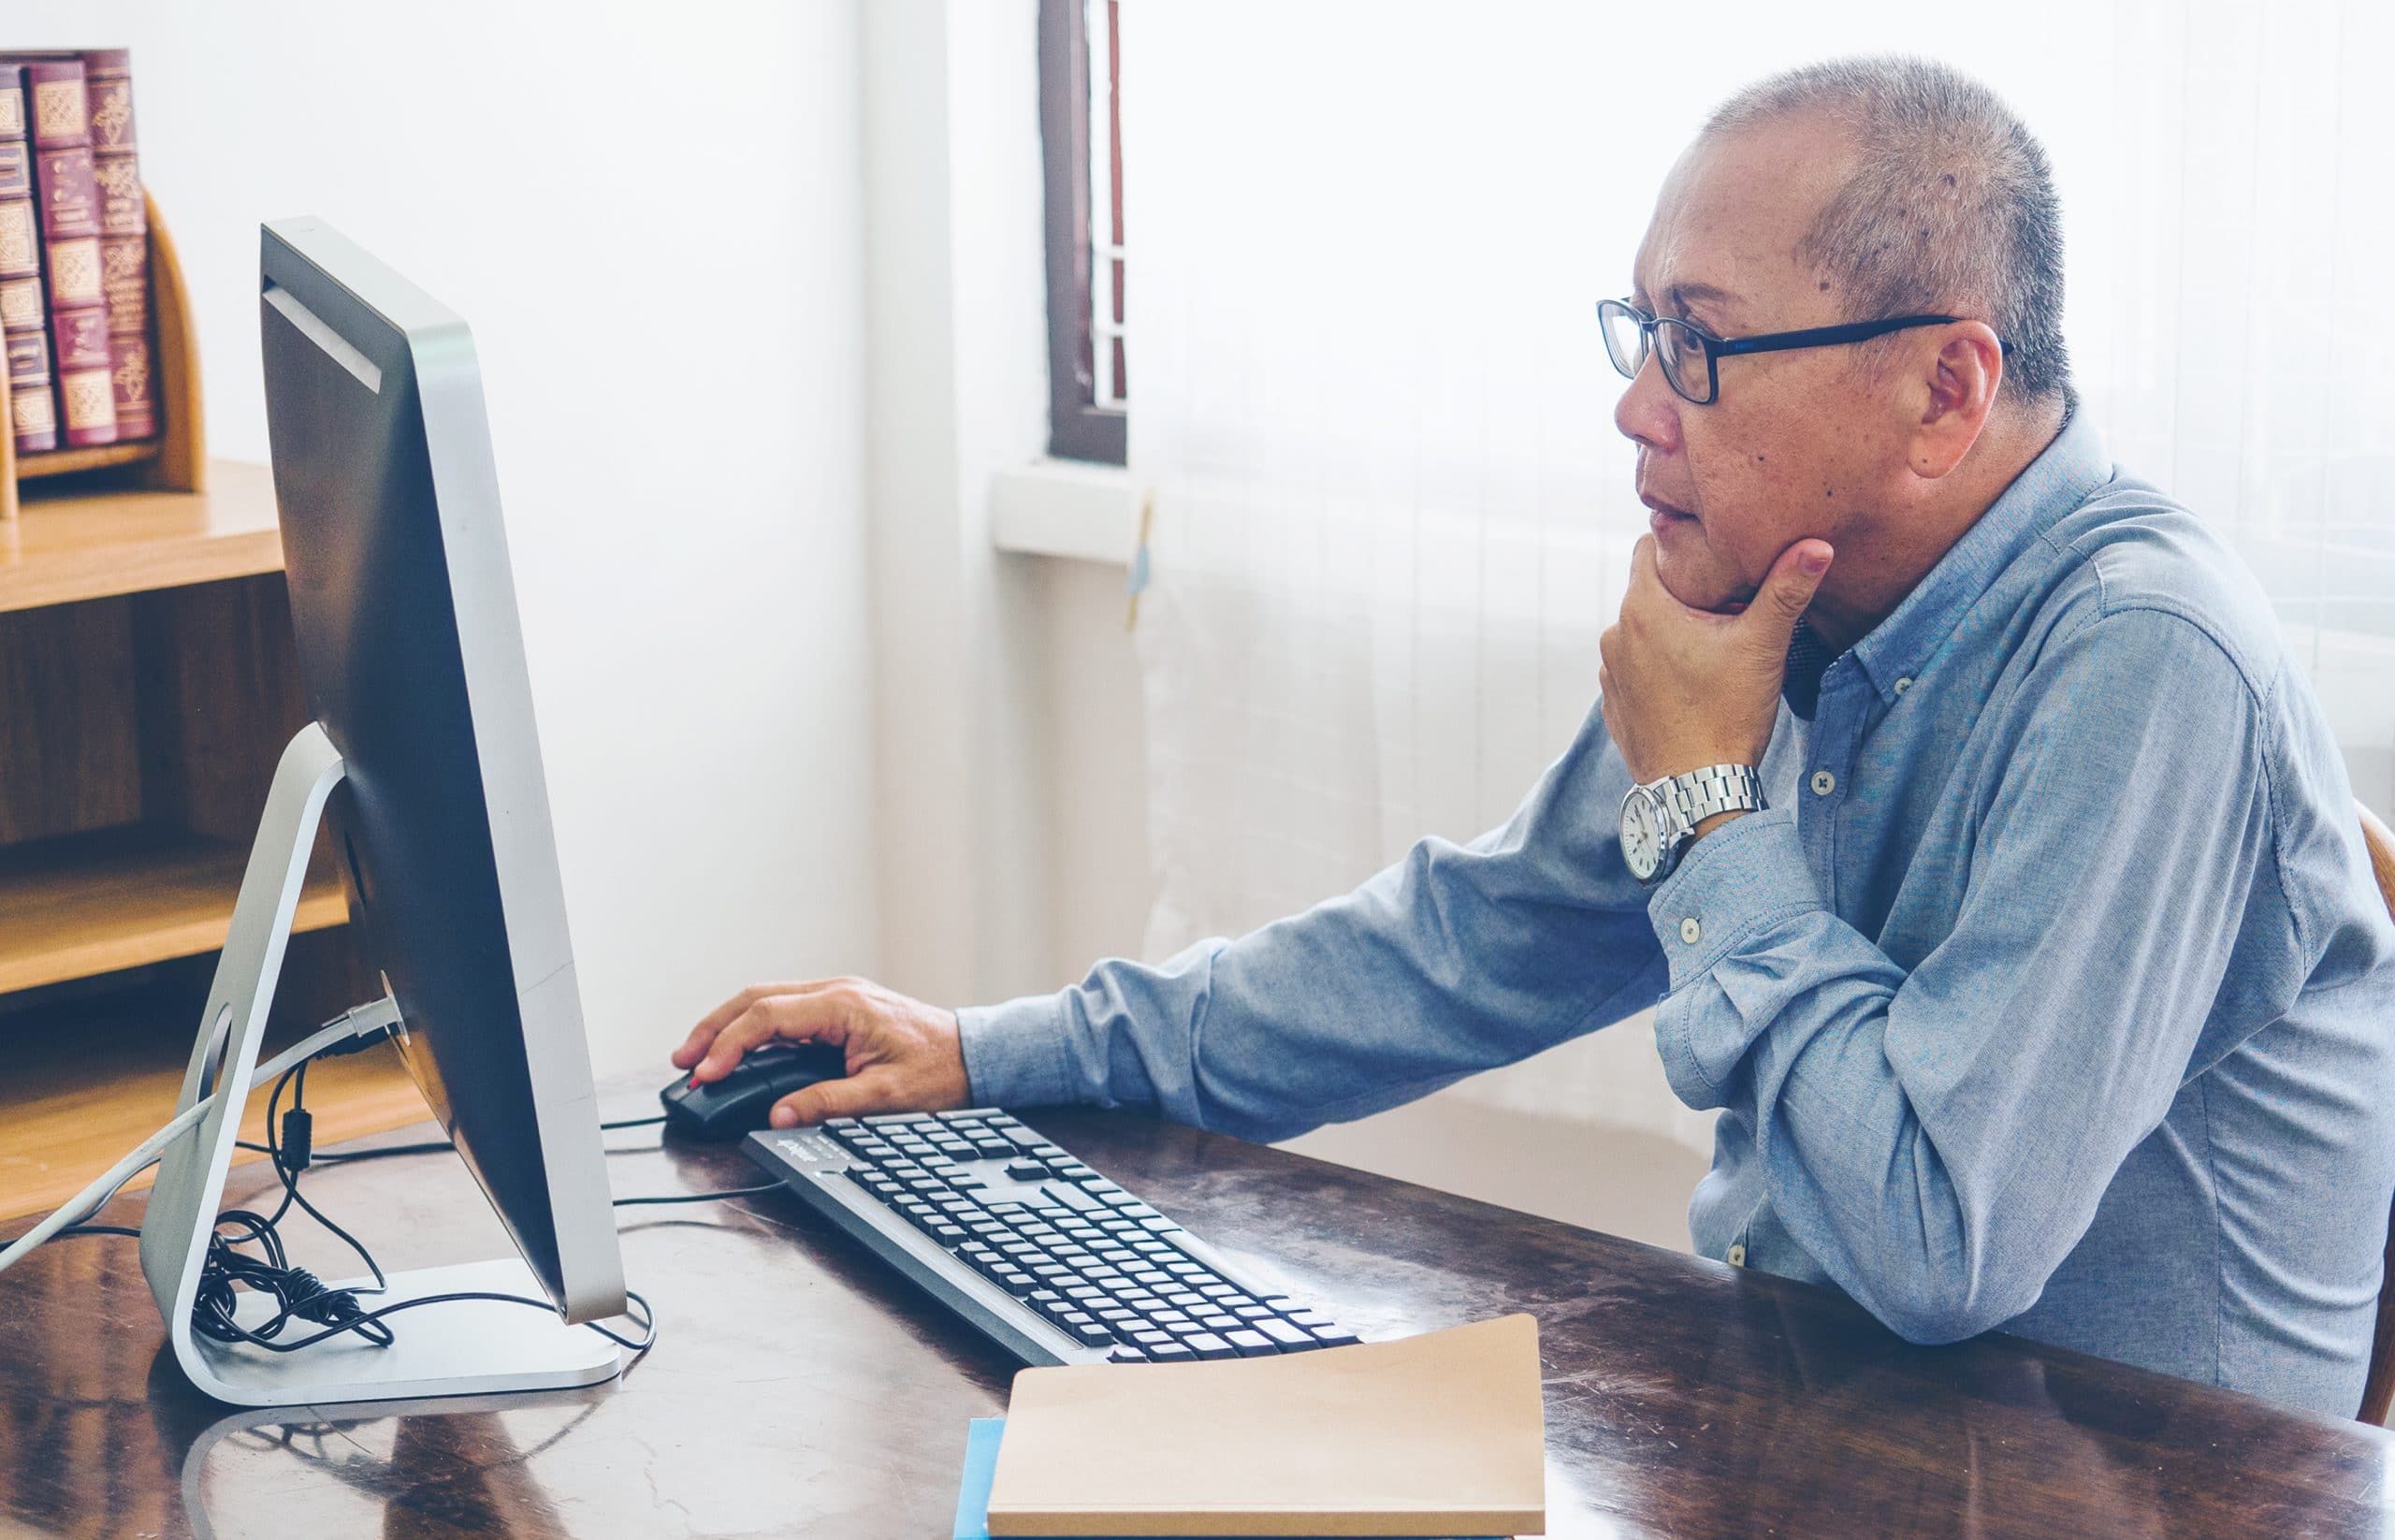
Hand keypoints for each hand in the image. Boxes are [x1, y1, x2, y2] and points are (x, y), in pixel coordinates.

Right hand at [671, 977, 971, 1127]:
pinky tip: (739, 1053)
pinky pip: (786, 1014)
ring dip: (730, 1027)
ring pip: (767, 1002)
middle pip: (757, 999)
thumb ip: (829, 1104)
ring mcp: (837, 999)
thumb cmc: (940, 1072)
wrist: (975, 1057)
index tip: (705, 1073)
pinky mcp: (840, 1012)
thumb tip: (780, 1117)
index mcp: (845, 1005)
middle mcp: (837, 993)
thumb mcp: (886, 1097)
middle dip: (714, 1028)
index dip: (730, 1045)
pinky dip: (755, 1031)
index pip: (768, 1017)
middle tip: (683, 1061)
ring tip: (700, 1058)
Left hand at [1599, 534, 1832, 788]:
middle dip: (1681, 592)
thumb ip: (1786, 590)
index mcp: (1642, 609)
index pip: (1648, 546)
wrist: (1698, 790)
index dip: (1680, 545)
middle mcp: (1615, 636)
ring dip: (1668, 632)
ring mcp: (1610, 673)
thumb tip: (1817, 546)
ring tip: (1709, 645)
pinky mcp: (1614, 704)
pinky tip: (1690, 681)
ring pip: (1640, 631)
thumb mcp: (1763, 645)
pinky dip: (1657, 667)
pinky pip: (1635, 668)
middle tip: (1724, 603)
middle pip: (1647, 591)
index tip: (1711, 556)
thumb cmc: (1728, 715)